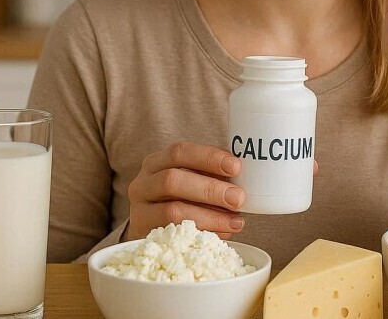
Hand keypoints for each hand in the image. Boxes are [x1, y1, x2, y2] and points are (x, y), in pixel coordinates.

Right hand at [123, 142, 245, 241]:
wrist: (151, 229)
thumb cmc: (180, 199)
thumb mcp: (192, 180)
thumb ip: (213, 175)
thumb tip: (248, 175)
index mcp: (157, 162)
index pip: (180, 152)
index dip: (208, 157)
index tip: (236, 167)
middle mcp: (143, 183)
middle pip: (172, 180)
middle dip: (210, 189)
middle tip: (239, 198)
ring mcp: (139, 211)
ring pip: (172, 211)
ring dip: (209, 216)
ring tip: (236, 222)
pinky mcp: (144, 236)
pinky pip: (173, 236)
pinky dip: (202, 234)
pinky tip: (222, 234)